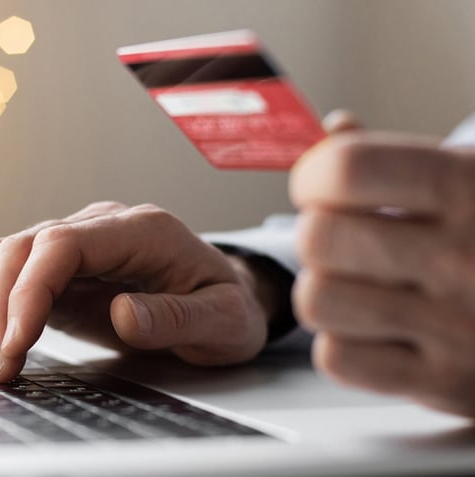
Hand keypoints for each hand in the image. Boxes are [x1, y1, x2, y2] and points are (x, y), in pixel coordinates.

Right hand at [0, 202, 271, 381]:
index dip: (29, 290)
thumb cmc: (227, 306)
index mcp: (142, 231)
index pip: (63, 243)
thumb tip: (123, 314)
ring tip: (3, 359)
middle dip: (0, 305)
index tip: (18, 342)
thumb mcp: (224, 321)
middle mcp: (103, 226)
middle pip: (23, 244)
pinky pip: (10, 268)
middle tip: (5, 365)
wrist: (226, 297)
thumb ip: (178, 318)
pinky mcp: (62, 266)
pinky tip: (4, 341)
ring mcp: (78, 242)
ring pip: (6, 251)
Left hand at [290, 113, 474, 416]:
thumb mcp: (468, 178)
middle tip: (345, 242)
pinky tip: (379, 330)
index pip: (346, 169)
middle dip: (318, 236)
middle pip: (316, 238)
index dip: (314, 176)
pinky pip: (335, 359)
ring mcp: (459, 327)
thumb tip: (332, 130)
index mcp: (470, 187)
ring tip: (362, 286)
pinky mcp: (448, 383)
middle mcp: (467, 256)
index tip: (320, 186)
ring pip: (316, 301)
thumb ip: (394, 157)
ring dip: (326, 292)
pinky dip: (345, 345)